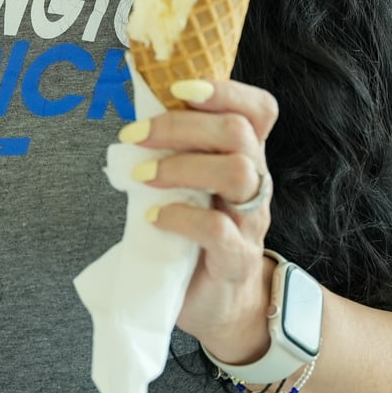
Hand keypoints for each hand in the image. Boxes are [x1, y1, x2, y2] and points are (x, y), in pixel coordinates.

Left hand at [122, 77, 280, 363]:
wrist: (220, 305)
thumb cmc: (196, 236)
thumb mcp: (190, 186)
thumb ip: (176, 154)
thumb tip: (133, 119)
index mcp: (245, 158)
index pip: (257, 110)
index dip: (225, 90)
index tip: (178, 87)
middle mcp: (256, 183)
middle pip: (239, 133)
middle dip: (182, 125)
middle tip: (135, 136)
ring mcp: (250, 223)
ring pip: (239, 173)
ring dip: (182, 167)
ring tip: (141, 176)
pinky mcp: (236, 261)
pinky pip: (219, 230)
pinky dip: (181, 217)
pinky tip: (154, 219)